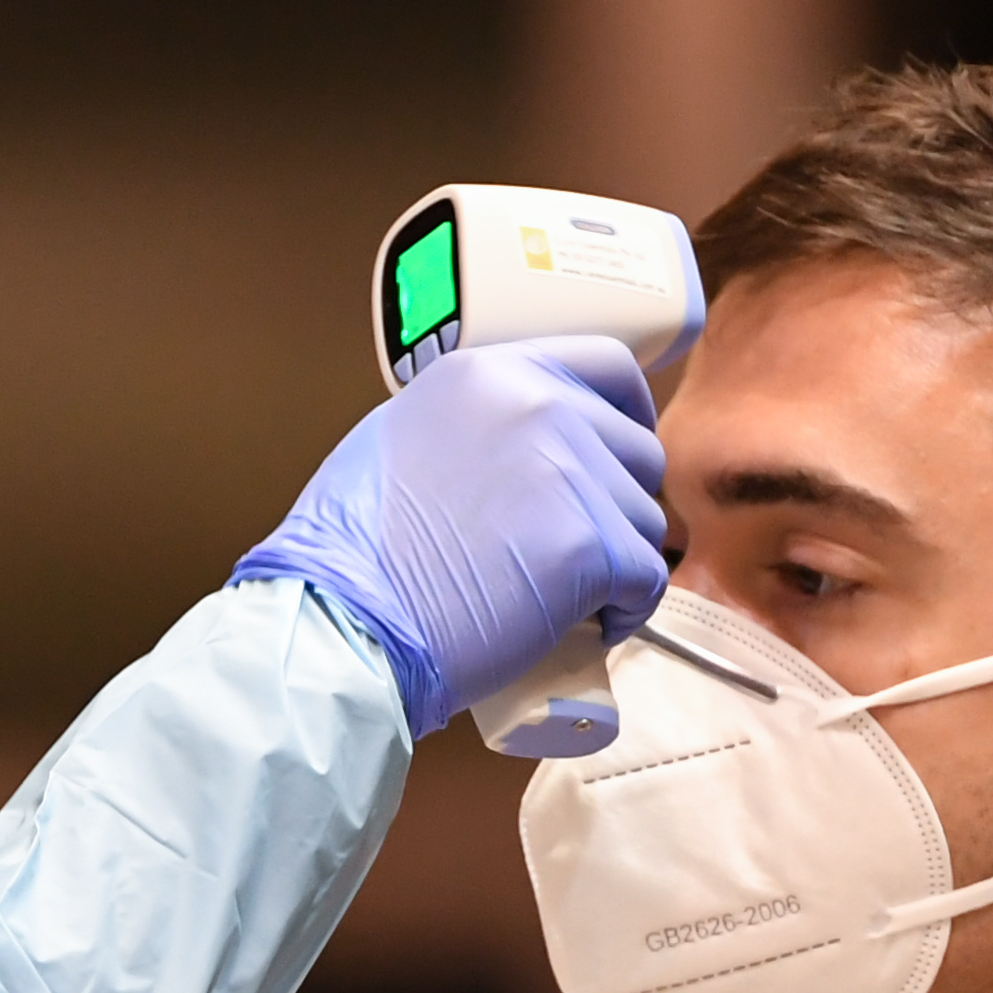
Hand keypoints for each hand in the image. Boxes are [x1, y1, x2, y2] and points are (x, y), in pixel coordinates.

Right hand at [232, 338, 674, 743]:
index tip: (618, 457)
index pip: (609, 366)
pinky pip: (649, 576)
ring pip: (645, 518)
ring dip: (619, 561)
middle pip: (636, 449)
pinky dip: (629, 609)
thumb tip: (519, 442)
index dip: (628, 415)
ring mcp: (567, 472)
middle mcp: (536, 405)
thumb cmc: (353, 556)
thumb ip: (474, 422)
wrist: (343, 624)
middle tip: (578, 550)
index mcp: (489, 374)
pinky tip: (591, 625)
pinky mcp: (589, 544)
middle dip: (617, 504)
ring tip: (567, 598)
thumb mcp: (400, 440)